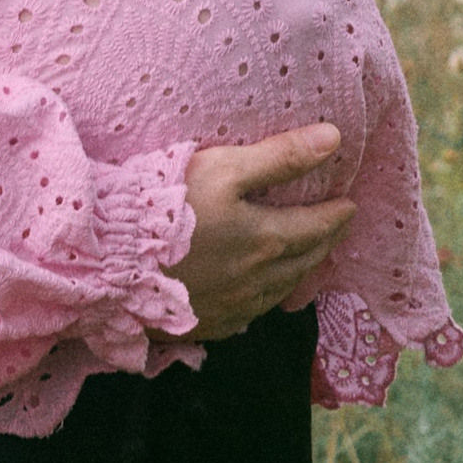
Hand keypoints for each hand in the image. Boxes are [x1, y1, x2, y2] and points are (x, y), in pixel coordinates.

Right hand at [176, 124, 353, 341]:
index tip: (349, 205)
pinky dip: (264, 298)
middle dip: (324, 243)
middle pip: (304, 261)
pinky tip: (259, 293)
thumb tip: (333, 139)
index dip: (336, 214)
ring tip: (306, 259)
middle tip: (335, 229)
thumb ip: (280, 156)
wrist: (113, 262)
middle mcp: (258, 279)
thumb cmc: (167, 206)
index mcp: (267, 239)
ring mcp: (233, 306)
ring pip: (280, 290)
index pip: (316, 226)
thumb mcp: (224, 168)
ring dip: (298, 272)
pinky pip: (249, 313)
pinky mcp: (207, 323)